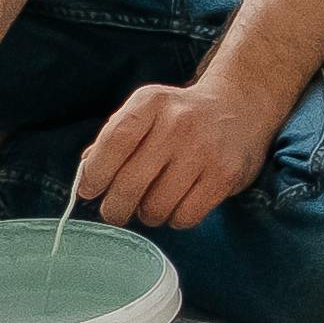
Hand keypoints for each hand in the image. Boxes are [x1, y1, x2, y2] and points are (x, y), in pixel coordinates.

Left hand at [72, 69, 292, 231]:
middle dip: (114, 208)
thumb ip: (114, 138)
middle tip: (114, 212)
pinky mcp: (224, 175)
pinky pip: (185, 216)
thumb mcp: (147, 111)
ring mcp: (204, 150)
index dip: (95, 173)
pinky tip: (177, 205)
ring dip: (147, 215)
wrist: (238, 107)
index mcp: (152, 102)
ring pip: (156, 206)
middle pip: (130, 182)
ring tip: (152, 205)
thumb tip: (85, 175)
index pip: (114, 141)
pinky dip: (174, 219)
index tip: (88, 191)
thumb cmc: (180, 116)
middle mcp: (178, 123)